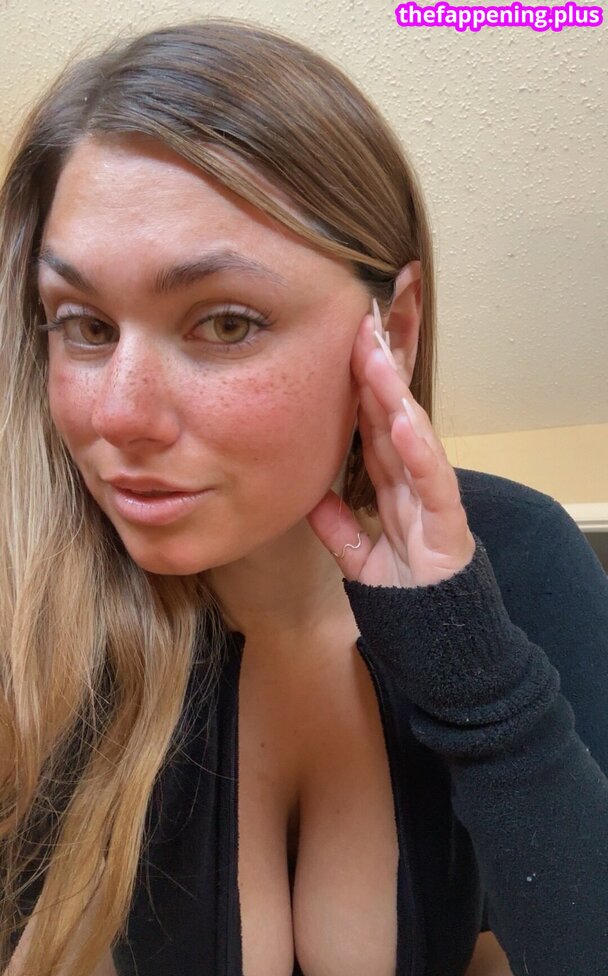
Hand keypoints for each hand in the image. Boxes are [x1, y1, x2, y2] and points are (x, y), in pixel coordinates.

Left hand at [306, 307, 476, 587]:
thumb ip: (336, 523)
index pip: (372, 426)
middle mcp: (413, 481)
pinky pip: (432, 480)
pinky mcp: (448, 521)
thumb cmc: (402, 590)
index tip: (340, 347)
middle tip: (359, 326)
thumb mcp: (355, 553)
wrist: (433, 634)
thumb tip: (308, 495)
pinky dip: (418, 450)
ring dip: (395, 396)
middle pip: (392, 418)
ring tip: (376, 358)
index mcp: (392, 485)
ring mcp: (433, 497)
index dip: (357, 388)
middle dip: (377, 373)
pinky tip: (401, 420)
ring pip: (413, 436)